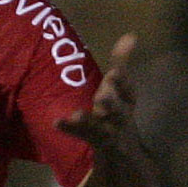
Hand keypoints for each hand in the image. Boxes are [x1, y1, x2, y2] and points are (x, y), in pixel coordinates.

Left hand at [58, 33, 138, 151]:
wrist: (124, 151)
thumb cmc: (117, 110)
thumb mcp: (121, 87)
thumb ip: (122, 61)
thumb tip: (130, 35)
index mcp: (127, 100)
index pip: (127, 90)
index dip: (121, 82)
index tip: (115, 73)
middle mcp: (120, 116)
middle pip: (117, 110)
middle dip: (111, 103)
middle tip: (102, 97)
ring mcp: (108, 132)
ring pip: (101, 127)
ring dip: (88, 121)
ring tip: (77, 115)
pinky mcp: (95, 142)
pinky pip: (82, 135)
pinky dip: (70, 128)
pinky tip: (57, 122)